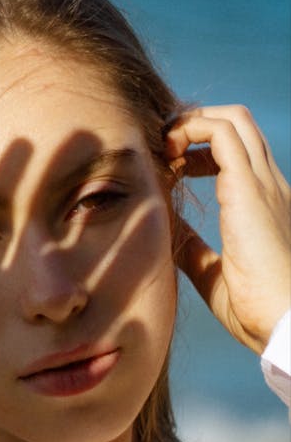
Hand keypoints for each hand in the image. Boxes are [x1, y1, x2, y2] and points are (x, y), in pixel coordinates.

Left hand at [165, 105, 290, 353]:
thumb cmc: (255, 309)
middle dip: (194, 123)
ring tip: (164, 147)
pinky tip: (170, 154)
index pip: (237, 153)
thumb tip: (168, 231)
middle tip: (162, 147)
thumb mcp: (213, 272)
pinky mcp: (249, 186)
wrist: (283, 322)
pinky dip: (190, 130)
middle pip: (237, 125)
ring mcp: (263, 182)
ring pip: (232, 119)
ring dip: (190, 122)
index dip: (199, 149)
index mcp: (264, 204)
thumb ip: (193, 248)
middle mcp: (268, 185)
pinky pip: (221, 133)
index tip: (170, 167)